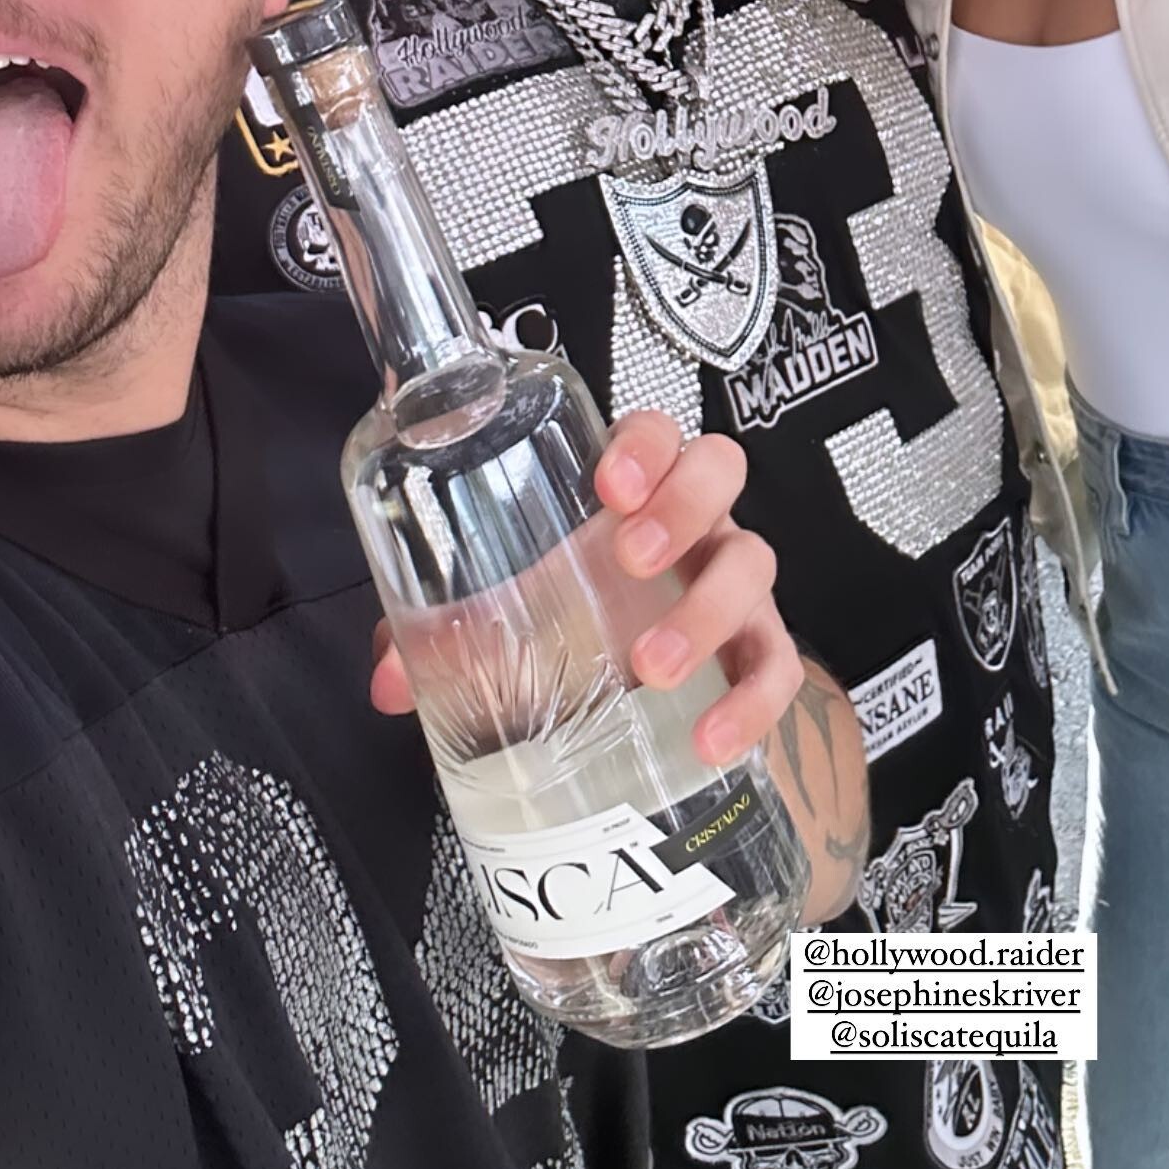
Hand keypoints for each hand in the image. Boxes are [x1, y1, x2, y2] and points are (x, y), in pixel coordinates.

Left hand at [372, 409, 801, 765]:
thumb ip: (437, 628)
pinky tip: (710, 739)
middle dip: (683, 505)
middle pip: (721, 470)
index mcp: (631, 490)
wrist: (632, 685)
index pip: (656, 429)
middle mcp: (693, 523)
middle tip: (630, 556)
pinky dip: (752, 701)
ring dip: (706, 610)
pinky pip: (778, 665)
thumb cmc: (564, 613)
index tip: (608, 482)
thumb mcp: (498, 607)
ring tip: (649, 664)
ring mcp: (733, 582)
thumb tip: (390, 679)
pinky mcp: (758, 649)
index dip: (644, 445)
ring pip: (754, 563)